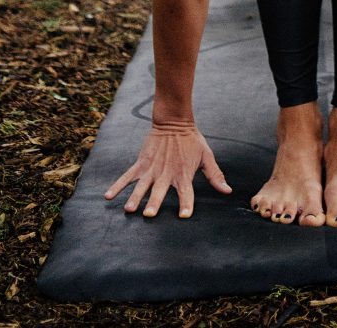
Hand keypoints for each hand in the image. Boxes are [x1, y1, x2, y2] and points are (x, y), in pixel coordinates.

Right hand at [104, 120, 231, 218]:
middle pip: (160, 191)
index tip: (184, 216)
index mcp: (183, 174)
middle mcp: (167, 173)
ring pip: (141, 185)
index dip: (186, 204)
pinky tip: (108, 196)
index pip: (187, 192)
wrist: (174, 121)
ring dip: (135, 197)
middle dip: (154, 203)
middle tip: (148, 215)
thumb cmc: (192, 141)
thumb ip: (215, 175)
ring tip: (129, 209)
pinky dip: (118, 185)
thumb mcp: (206, 156)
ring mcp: (152, 168)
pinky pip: (127, 175)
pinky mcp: (141, 162)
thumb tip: (227, 191)